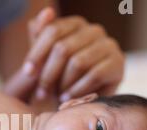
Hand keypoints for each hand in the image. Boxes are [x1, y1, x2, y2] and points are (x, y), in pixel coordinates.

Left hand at [6, 7, 124, 102]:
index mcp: (74, 24)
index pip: (52, 31)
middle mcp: (94, 30)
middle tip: (40, 92)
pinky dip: (78, 90)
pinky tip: (69, 98)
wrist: (80, 100)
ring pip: (78, 63)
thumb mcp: (43, 58)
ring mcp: (109, 45)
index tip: (28, 73)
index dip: (37, 54)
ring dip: (63, 84)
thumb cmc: (58, 77)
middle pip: (63, 48)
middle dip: (48, 74)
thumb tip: (46, 12)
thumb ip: (40, 36)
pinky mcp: (118, 63)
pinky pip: (94, 75)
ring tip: (56, 96)